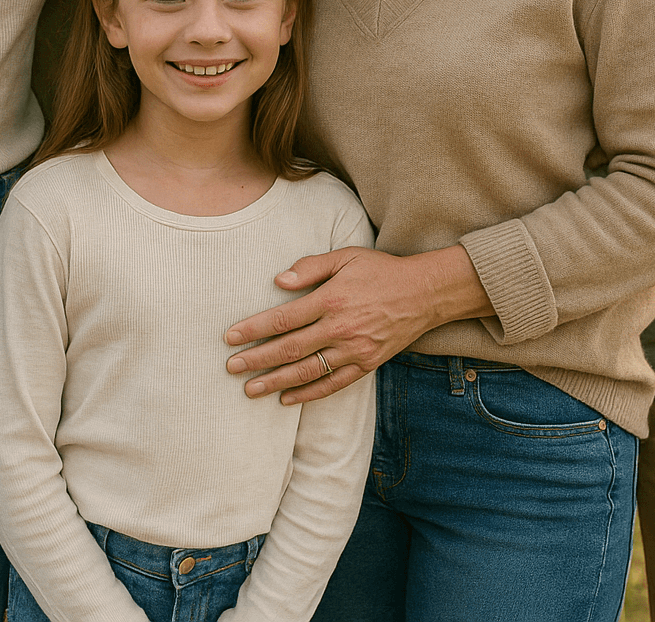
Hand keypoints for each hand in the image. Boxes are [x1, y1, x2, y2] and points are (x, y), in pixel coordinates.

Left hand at [224, 244, 487, 404]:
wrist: (424, 293)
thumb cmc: (381, 270)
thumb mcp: (346, 256)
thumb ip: (311, 267)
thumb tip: (278, 280)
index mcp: (331, 299)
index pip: (283, 318)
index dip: (254, 329)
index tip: (230, 337)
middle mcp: (340, 328)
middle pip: (290, 349)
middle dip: (257, 360)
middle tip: (230, 367)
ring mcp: (354, 350)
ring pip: (307, 371)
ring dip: (276, 382)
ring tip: (250, 389)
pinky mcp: (366, 365)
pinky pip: (332, 384)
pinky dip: (308, 394)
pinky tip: (286, 399)